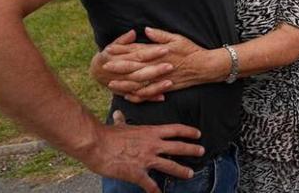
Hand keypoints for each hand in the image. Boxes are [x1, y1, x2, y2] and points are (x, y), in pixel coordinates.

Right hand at [83, 110, 204, 192]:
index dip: (188, 132)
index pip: (175, 129)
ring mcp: (146, 159)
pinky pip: (150, 184)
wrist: (96, 144)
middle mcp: (152, 145)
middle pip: (178, 147)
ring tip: (190, 174)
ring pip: (170, 166)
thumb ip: (122, 121)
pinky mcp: (137, 173)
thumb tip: (118, 114)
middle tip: (201, 151)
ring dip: (182, 170)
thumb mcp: (118, 125)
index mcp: (150, 132)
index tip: (197, 134)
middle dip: (192, 150)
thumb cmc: (106, 134)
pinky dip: (155, 190)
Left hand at [105, 28, 214, 100]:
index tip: (109, 51)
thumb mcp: (177, 38)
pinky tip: (129, 96)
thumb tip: (146, 30)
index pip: (136, 52)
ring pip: (139, 83)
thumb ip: (160, 35)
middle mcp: (157, 66)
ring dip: (124, 84)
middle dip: (118, 68)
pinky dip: (138, 96)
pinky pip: (149, 93)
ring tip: (112, 84)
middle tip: (104, 68)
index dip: (122, 52)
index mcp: (158, 53)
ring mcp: (160, 78)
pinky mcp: (165, 87)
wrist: (205, 67)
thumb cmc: (191, 50)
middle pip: (134, 68)